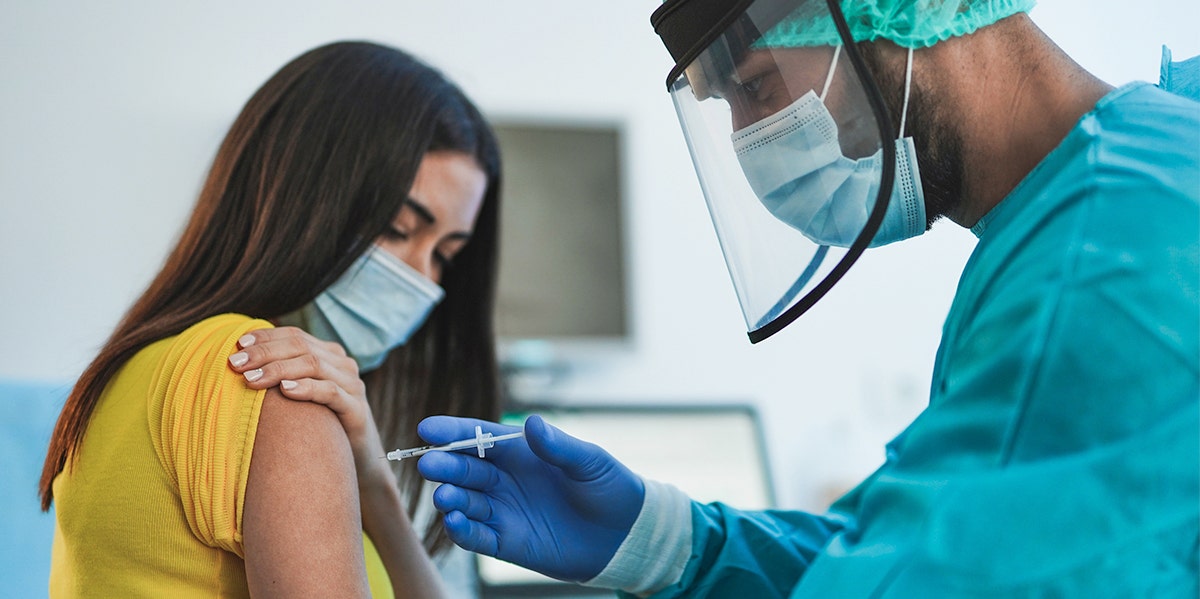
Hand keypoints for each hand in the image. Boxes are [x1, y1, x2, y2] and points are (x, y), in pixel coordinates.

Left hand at [228, 327, 390, 486]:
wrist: (356, 458)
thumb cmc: (319, 424)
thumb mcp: (300, 395)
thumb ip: (282, 376)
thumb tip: (239, 364)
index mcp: (329, 354)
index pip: (295, 336)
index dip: (266, 337)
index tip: (237, 345)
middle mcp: (342, 364)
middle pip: (301, 347)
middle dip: (265, 353)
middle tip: (235, 364)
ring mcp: (352, 385)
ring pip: (313, 365)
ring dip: (278, 369)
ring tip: (251, 379)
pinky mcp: (356, 409)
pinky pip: (330, 392)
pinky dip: (306, 388)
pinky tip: (285, 390)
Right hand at [416, 415, 644, 581]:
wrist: (625, 535)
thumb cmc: (609, 488)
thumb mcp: (590, 462)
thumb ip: (559, 446)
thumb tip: (532, 423)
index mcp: (520, 452)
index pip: (479, 437)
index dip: (452, 432)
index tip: (427, 428)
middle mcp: (505, 479)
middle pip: (466, 469)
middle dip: (445, 466)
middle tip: (430, 464)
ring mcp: (503, 511)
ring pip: (465, 502)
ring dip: (450, 498)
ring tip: (445, 497)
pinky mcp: (506, 542)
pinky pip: (476, 536)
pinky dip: (462, 530)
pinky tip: (454, 522)